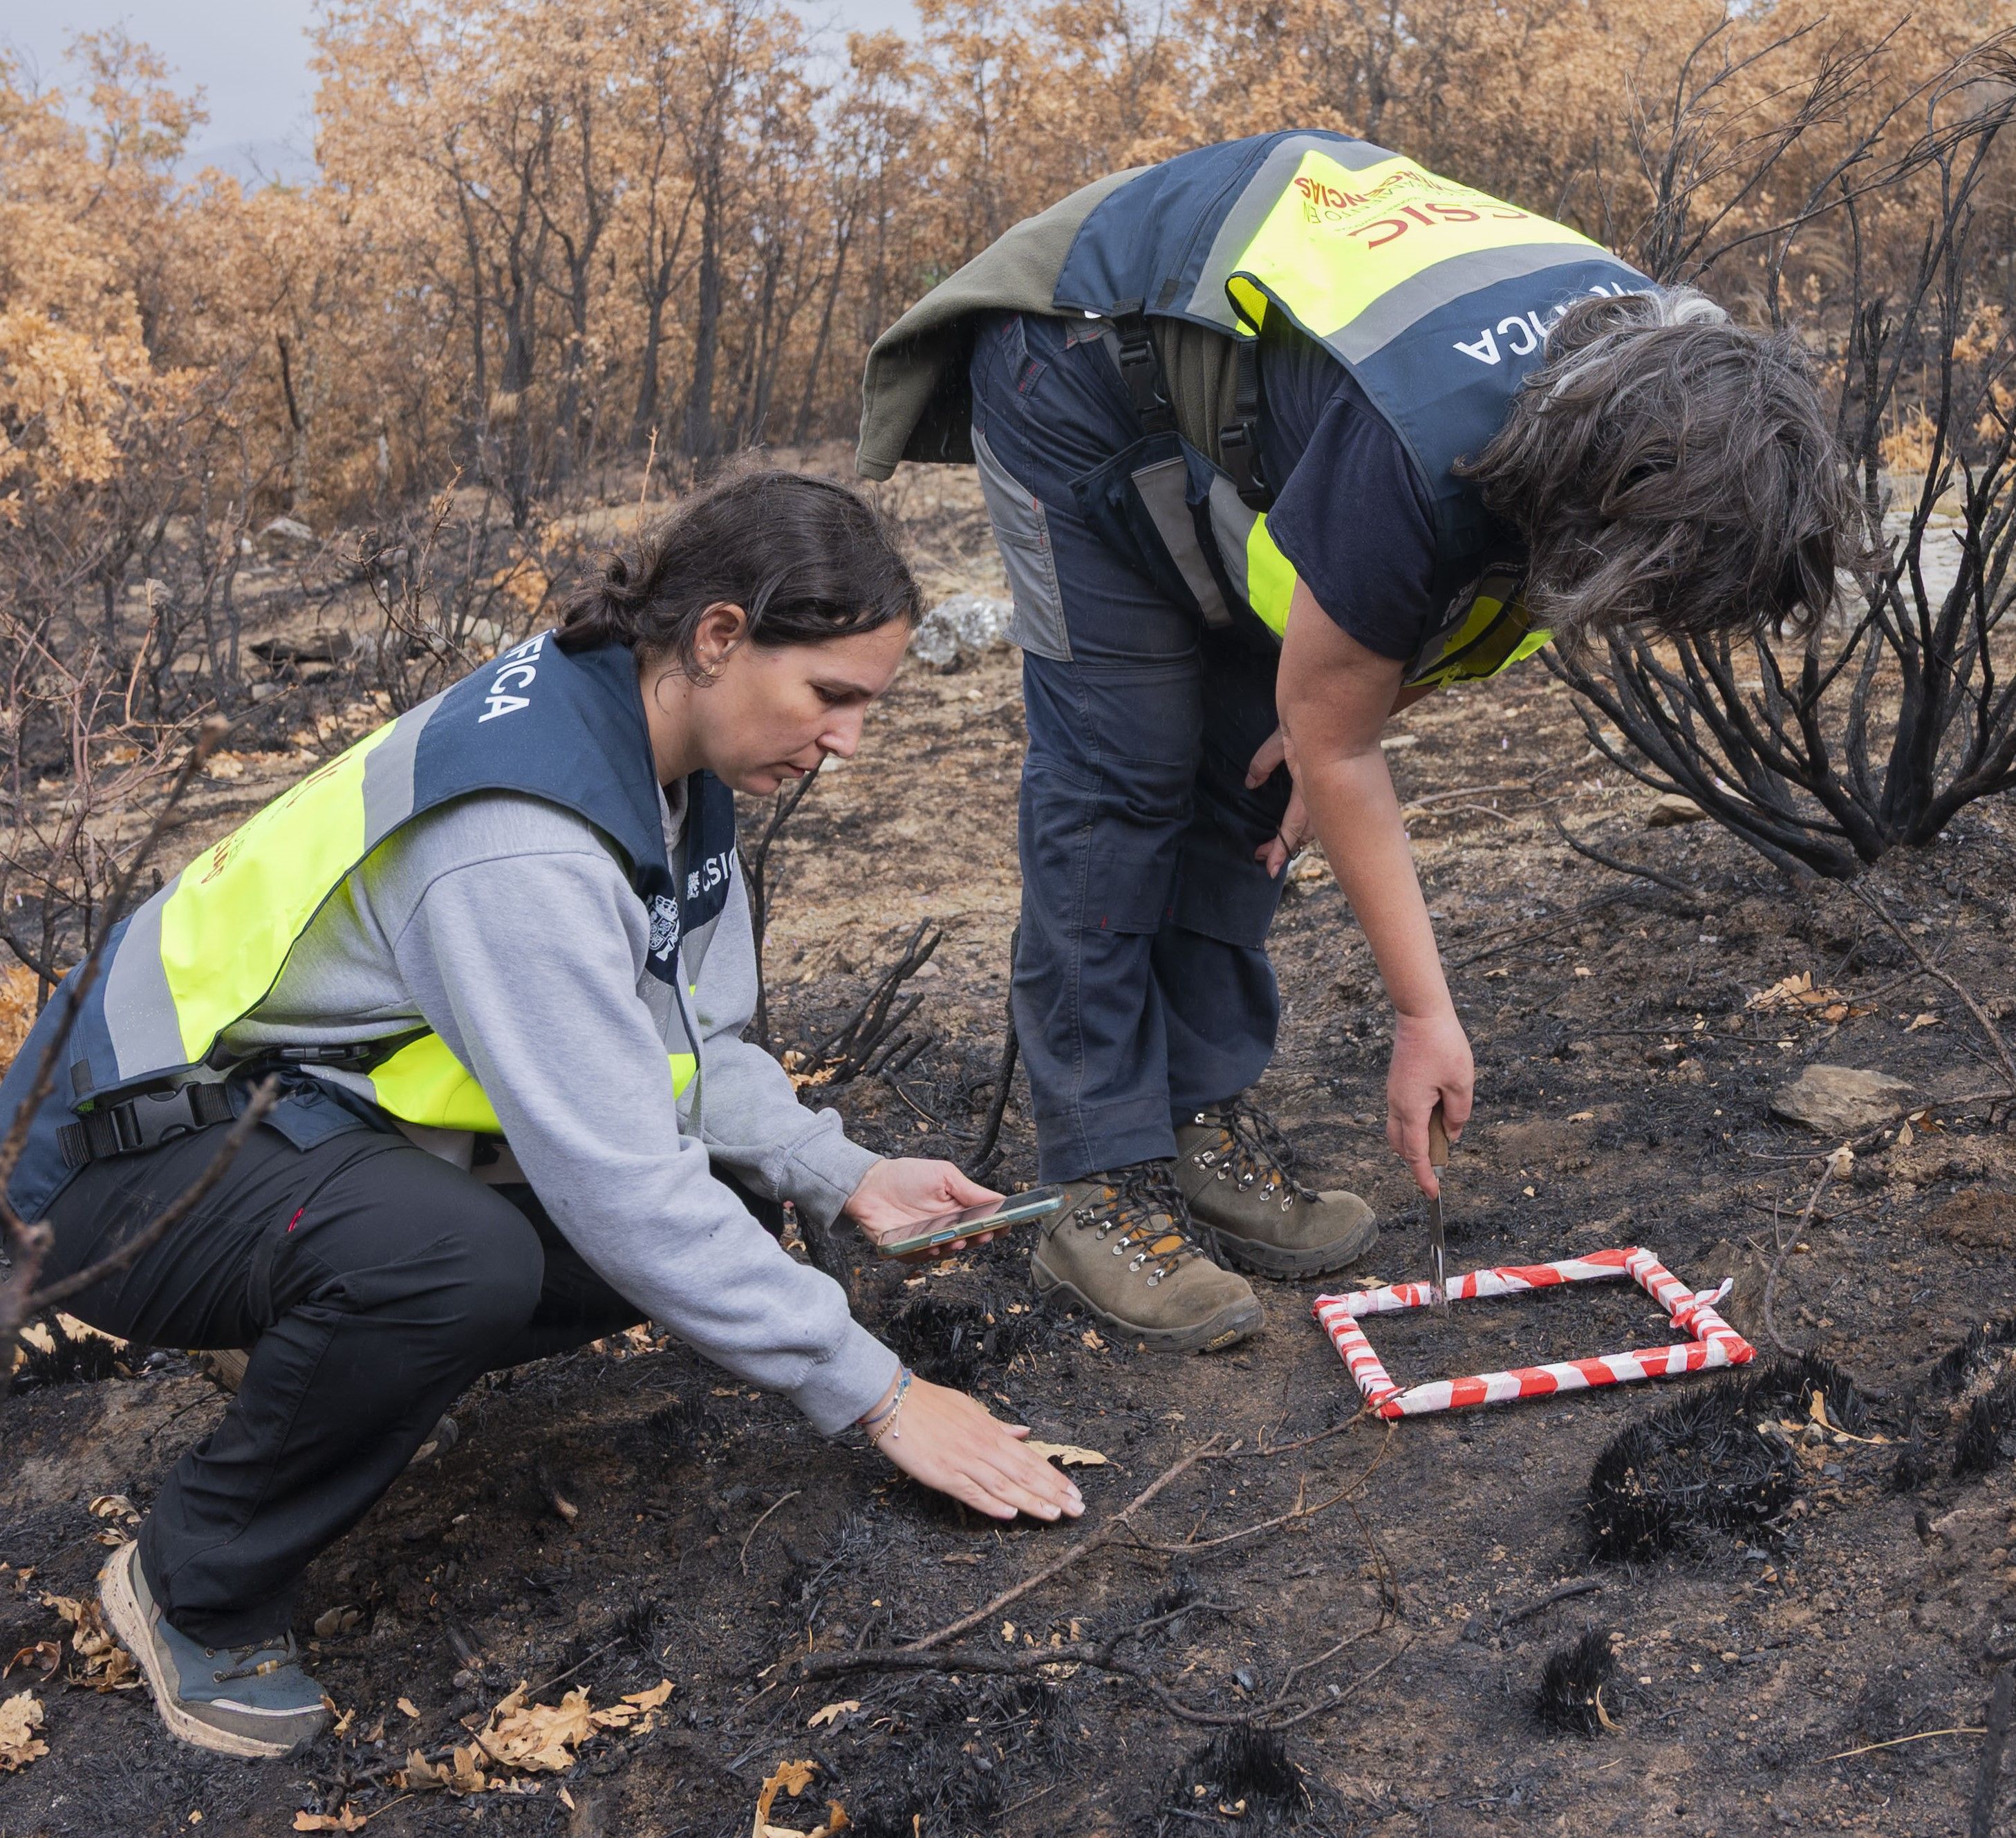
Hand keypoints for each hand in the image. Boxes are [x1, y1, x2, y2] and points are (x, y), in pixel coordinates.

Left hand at [843, 1158, 1002, 1259]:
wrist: (869, 1183)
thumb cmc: (905, 1176)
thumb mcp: (944, 1175)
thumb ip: (970, 1190)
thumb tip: (1000, 1199)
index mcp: (957, 1210)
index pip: (982, 1222)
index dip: (995, 1226)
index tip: (1004, 1225)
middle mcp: (944, 1228)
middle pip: (968, 1240)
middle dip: (977, 1239)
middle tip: (983, 1234)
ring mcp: (926, 1240)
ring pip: (946, 1252)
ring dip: (954, 1248)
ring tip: (957, 1240)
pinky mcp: (906, 1250)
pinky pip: (920, 1256)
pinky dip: (927, 1252)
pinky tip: (932, 1244)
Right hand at [865, 1374, 1084, 1521]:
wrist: (894, 1400)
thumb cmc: (930, 1403)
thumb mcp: (969, 1408)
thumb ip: (996, 1425)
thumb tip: (1023, 1432)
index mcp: (990, 1431)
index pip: (1029, 1458)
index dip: (1053, 1477)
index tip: (1073, 1491)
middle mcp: (982, 1447)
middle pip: (1024, 1474)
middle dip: (1053, 1492)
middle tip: (1077, 1509)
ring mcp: (963, 1462)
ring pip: (1004, 1486)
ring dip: (1031, 1502)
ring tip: (1055, 1514)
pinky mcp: (942, 1474)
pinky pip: (971, 1492)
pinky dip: (991, 1504)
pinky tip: (1010, 1514)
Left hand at [1246, 727, 1312, 878]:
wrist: (1342, 702)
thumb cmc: (1311, 718)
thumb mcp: (1280, 738)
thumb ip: (1264, 762)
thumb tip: (1251, 783)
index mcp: (1308, 785)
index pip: (1292, 826)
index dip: (1280, 848)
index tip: (1269, 868)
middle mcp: (1320, 792)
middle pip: (1304, 832)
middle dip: (1285, 849)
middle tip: (1268, 864)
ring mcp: (1327, 787)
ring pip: (1314, 824)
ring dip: (1296, 838)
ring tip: (1279, 851)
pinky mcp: (1327, 780)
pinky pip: (1319, 809)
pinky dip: (1309, 823)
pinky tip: (1301, 829)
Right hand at [1387, 1008, 1473, 1197]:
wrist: (1420, 1015)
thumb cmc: (1442, 1045)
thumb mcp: (1461, 1084)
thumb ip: (1458, 1114)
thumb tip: (1451, 1133)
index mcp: (1411, 1109)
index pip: (1416, 1153)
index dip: (1424, 1176)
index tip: (1433, 1194)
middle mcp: (1397, 1104)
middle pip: (1401, 1146)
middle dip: (1417, 1161)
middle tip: (1440, 1167)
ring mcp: (1394, 1094)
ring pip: (1398, 1130)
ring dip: (1415, 1143)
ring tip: (1440, 1139)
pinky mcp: (1397, 1084)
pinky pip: (1401, 1114)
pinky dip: (1414, 1125)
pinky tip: (1435, 1116)